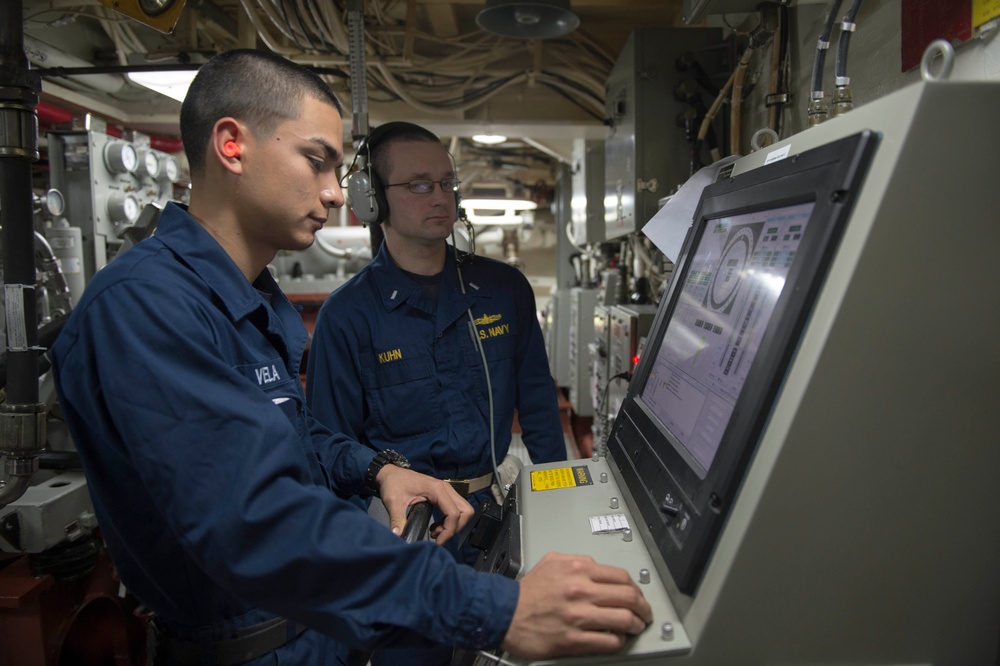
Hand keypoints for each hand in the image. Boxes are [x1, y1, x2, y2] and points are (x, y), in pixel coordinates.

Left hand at [376, 465, 473, 544]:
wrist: (391, 473)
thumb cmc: (393, 483)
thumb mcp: (393, 501)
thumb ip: (397, 518)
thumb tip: (397, 535)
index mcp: (437, 490)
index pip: (453, 513)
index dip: (449, 531)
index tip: (437, 542)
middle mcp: (446, 489)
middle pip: (465, 511)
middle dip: (455, 528)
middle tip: (439, 537)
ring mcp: (446, 491)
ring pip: (464, 511)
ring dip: (454, 525)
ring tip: (436, 533)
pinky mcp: (444, 495)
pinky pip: (456, 510)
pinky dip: (450, 522)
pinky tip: (435, 527)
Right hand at [501, 552, 652, 659]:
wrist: (503, 612)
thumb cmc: (527, 592)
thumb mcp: (552, 561)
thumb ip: (577, 561)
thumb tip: (597, 567)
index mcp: (578, 569)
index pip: (621, 577)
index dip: (636, 588)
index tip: (638, 595)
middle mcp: (581, 591)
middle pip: (628, 597)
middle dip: (643, 607)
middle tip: (644, 613)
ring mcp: (578, 616)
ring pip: (623, 620)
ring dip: (635, 625)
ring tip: (635, 627)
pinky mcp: (573, 639)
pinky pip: (608, 641)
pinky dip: (618, 641)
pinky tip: (617, 639)